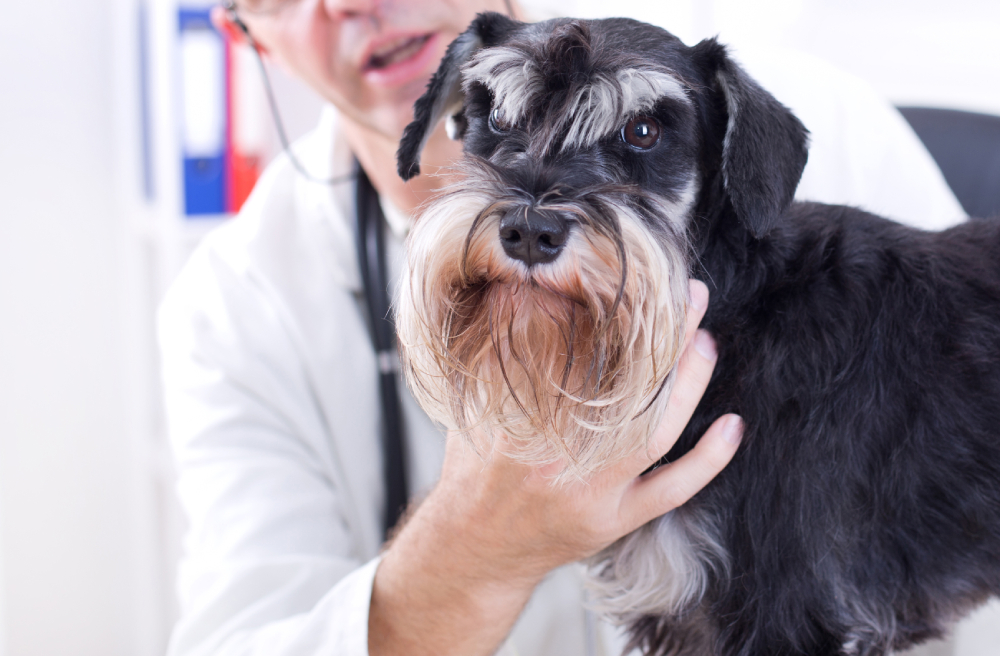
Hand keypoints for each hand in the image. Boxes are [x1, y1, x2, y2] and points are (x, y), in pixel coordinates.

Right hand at [369, 279, 741, 655]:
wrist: (472, 550)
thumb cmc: (472, 472)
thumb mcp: (471, 411)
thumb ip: (493, 362)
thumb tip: (517, 296)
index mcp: (518, 423)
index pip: (568, 356)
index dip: (597, 313)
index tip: (624, 279)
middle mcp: (558, 457)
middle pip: (623, 386)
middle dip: (660, 336)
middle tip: (684, 293)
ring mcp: (591, 491)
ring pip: (655, 432)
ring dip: (689, 384)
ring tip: (704, 341)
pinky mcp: (613, 519)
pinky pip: (670, 490)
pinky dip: (707, 460)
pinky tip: (732, 425)